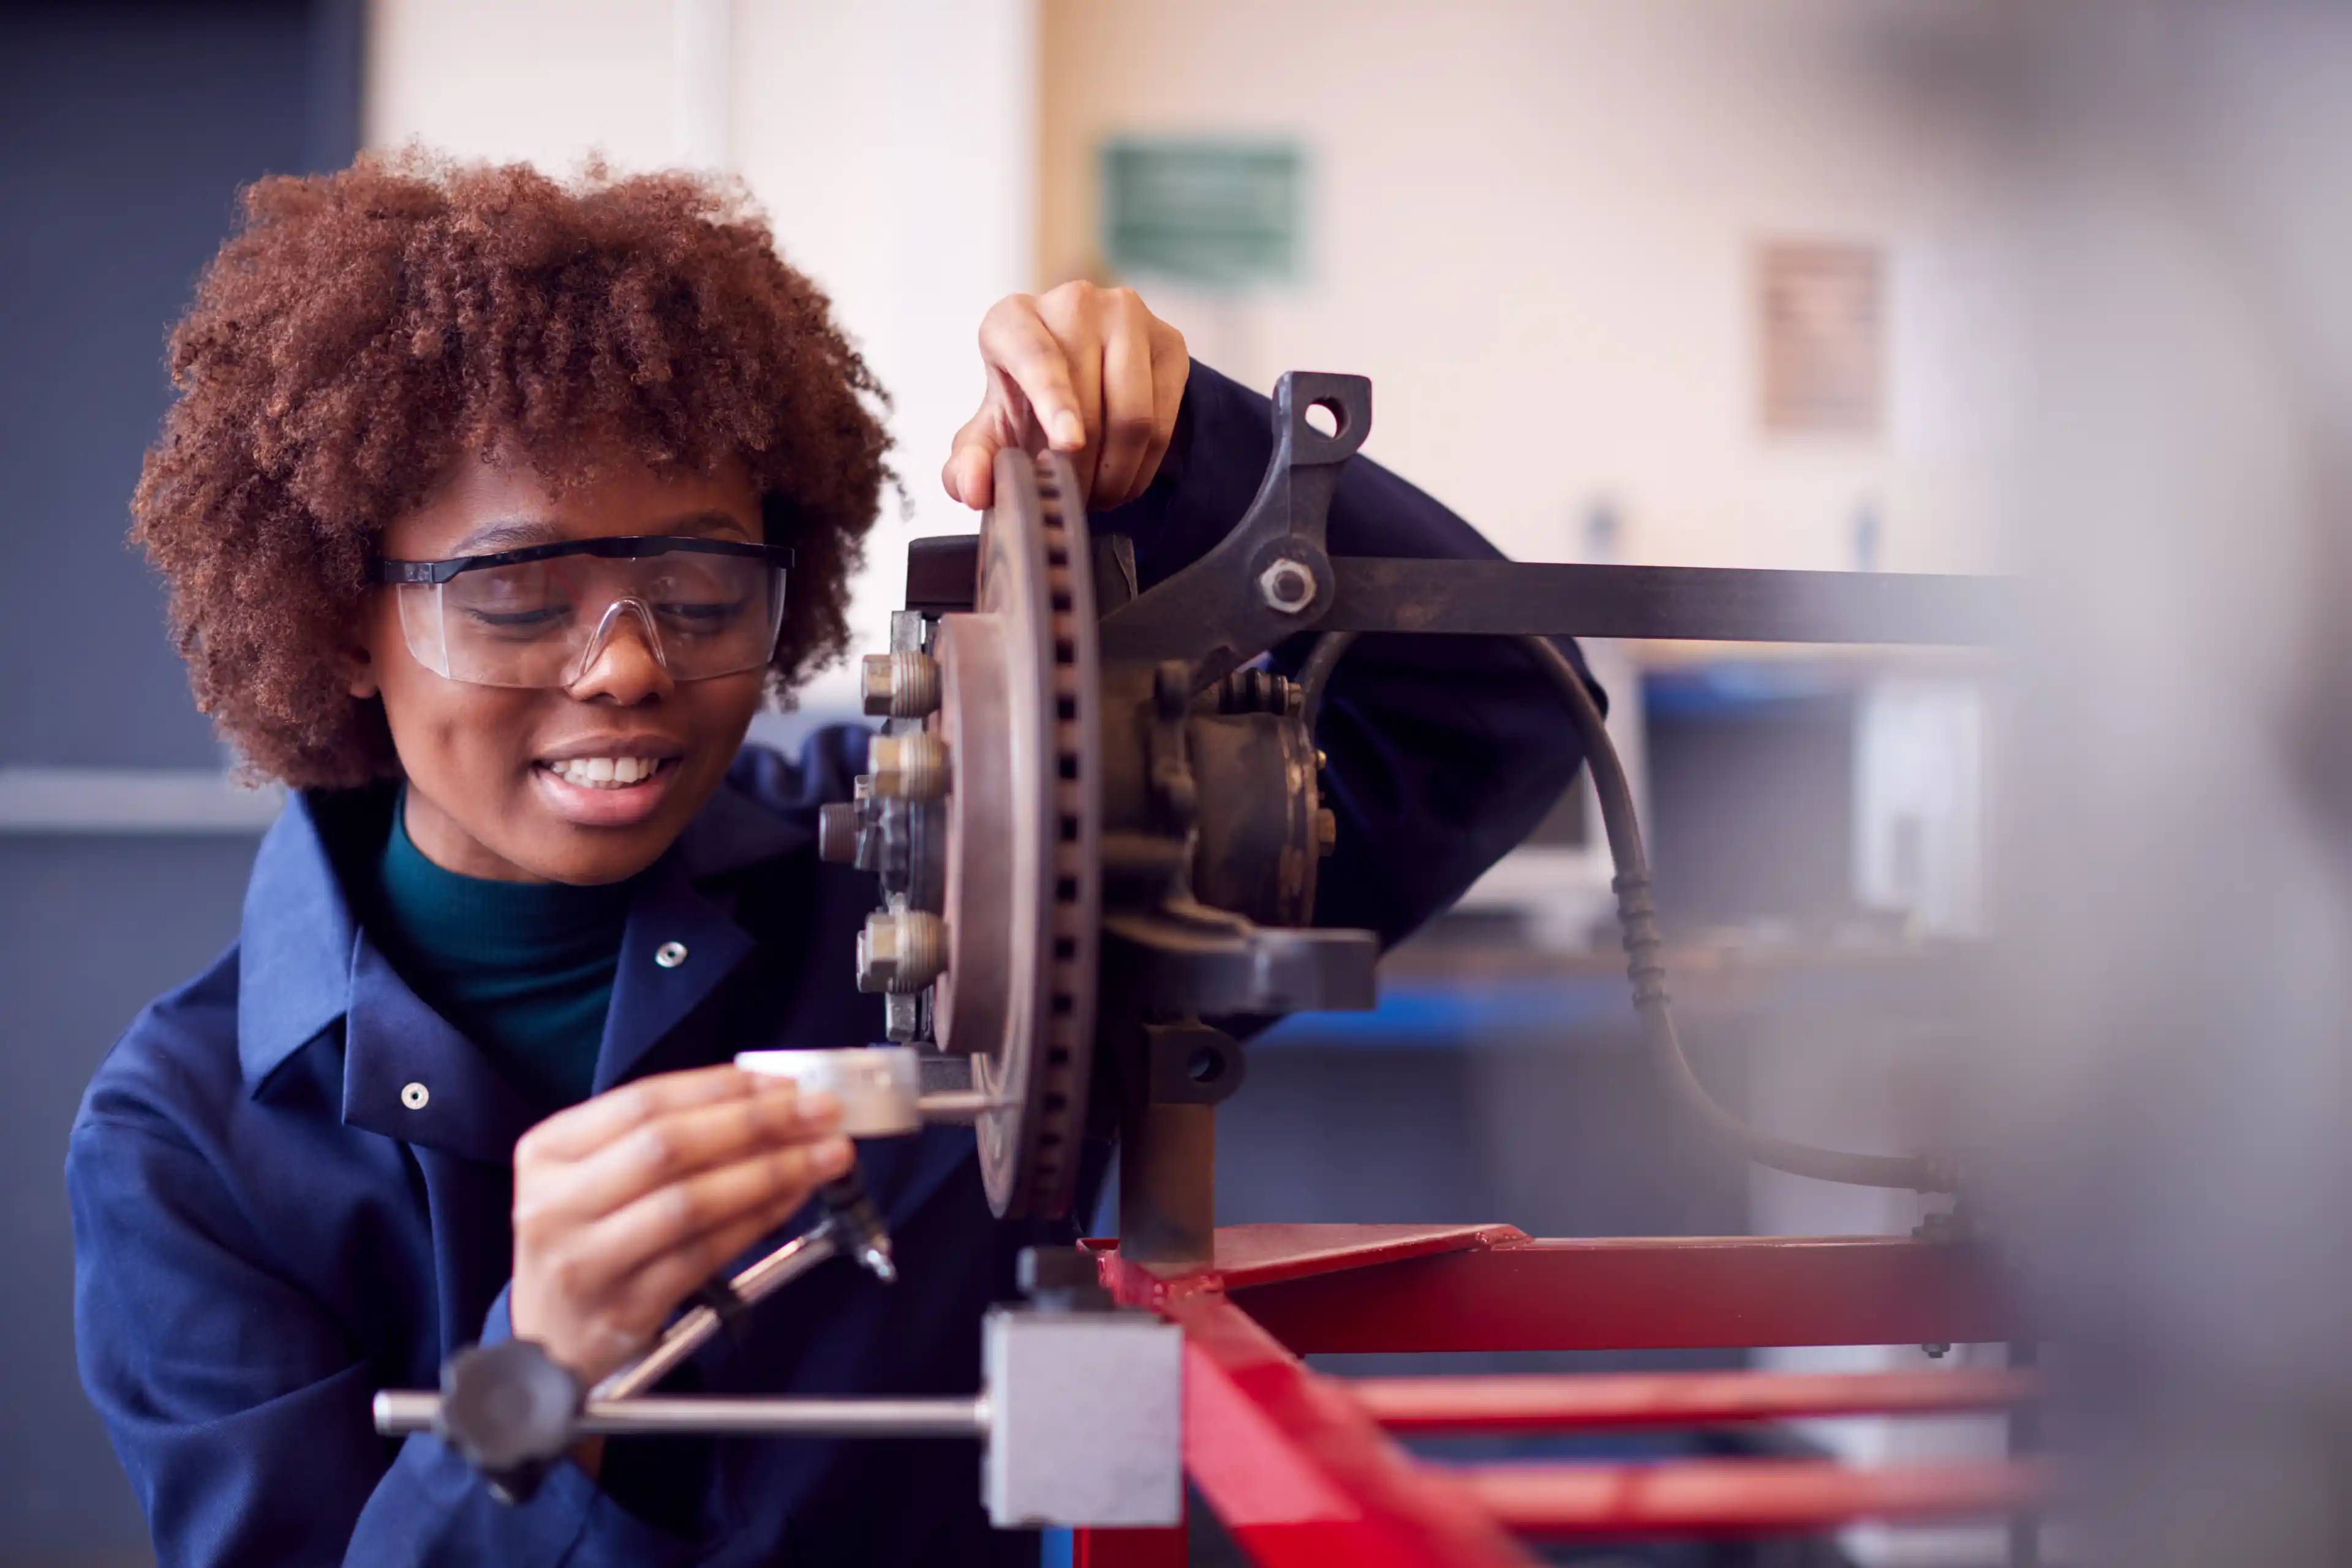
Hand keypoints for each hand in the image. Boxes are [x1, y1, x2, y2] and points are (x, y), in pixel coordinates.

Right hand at [508, 1066, 850, 1385]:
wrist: (549, 1341)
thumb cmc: (586, 1241)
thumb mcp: (595, 1175)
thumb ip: (662, 1135)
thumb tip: (768, 1099)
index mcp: (548, 1152)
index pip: (644, 1102)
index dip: (721, 1087)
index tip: (784, 1082)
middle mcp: (557, 1205)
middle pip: (668, 1147)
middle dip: (756, 1123)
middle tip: (821, 1110)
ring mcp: (587, 1261)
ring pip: (691, 1202)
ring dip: (771, 1171)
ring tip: (826, 1154)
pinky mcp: (624, 1308)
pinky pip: (705, 1254)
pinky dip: (758, 1219)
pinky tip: (795, 1196)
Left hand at [944, 282, 1189, 512]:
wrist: (1082, 384)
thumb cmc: (1025, 408)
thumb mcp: (990, 438)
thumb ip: (968, 466)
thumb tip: (974, 488)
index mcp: (1013, 318)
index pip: (1037, 356)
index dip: (1054, 402)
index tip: (1067, 446)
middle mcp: (1073, 302)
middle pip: (1089, 398)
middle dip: (1082, 466)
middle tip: (1073, 499)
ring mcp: (1127, 315)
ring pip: (1134, 413)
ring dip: (1117, 472)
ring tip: (1100, 494)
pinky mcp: (1169, 340)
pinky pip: (1165, 419)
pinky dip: (1144, 464)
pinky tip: (1125, 476)